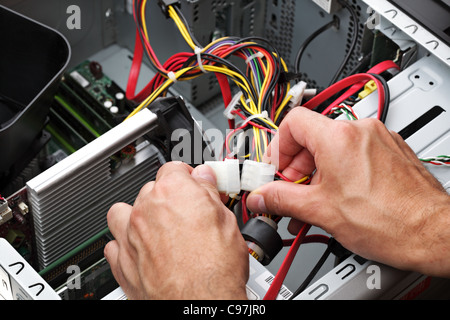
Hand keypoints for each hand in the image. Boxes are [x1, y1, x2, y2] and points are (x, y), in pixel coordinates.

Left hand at [104, 162, 248, 299]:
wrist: (198, 306)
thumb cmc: (215, 270)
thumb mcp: (227, 222)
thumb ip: (210, 194)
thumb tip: (205, 180)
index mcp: (172, 191)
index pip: (174, 169)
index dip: (188, 177)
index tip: (195, 185)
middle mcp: (146, 209)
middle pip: (151, 189)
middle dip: (168, 198)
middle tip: (187, 214)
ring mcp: (130, 235)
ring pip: (124, 211)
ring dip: (137, 215)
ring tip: (156, 227)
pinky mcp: (121, 262)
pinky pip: (114, 243)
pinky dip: (126, 243)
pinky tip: (142, 250)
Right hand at [246, 107, 449, 277]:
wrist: (432, 233)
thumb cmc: (389, 221)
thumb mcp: (321, 211)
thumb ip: (281, 199)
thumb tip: (261, 196)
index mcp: (338, 137)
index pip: (292, 123)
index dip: (277, 148)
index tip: (275, 170)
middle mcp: (360, 130)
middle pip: (312, 136)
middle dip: (296, 166)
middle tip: (290, 190)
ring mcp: (378, 139)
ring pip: (333, 146)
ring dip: (316, 171)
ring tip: (314, 200)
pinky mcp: (390, 151)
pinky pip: (354, 153)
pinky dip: (339, 171)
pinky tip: (337, 196)